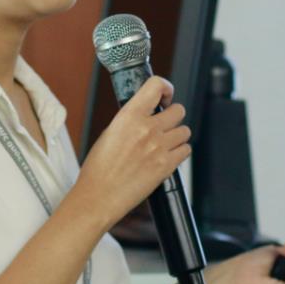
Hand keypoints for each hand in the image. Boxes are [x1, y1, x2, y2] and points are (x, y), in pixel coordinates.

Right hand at [70, 77, 189, 229]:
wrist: (98, 197)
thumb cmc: (98, 169)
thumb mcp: (109, 134)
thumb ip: (130, 121)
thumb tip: (145, 114)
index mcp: (128, 117)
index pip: (155, 86)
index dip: (165, 87)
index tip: (164, 96)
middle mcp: (147, 129)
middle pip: (178, 110)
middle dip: (172, 116)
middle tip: (163, 124)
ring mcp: (159, 148)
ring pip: (185, 131)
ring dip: (176, 135)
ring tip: (163, 143)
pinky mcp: (167, 166)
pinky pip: (186, 150)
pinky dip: (179, 152)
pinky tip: (166, 156)